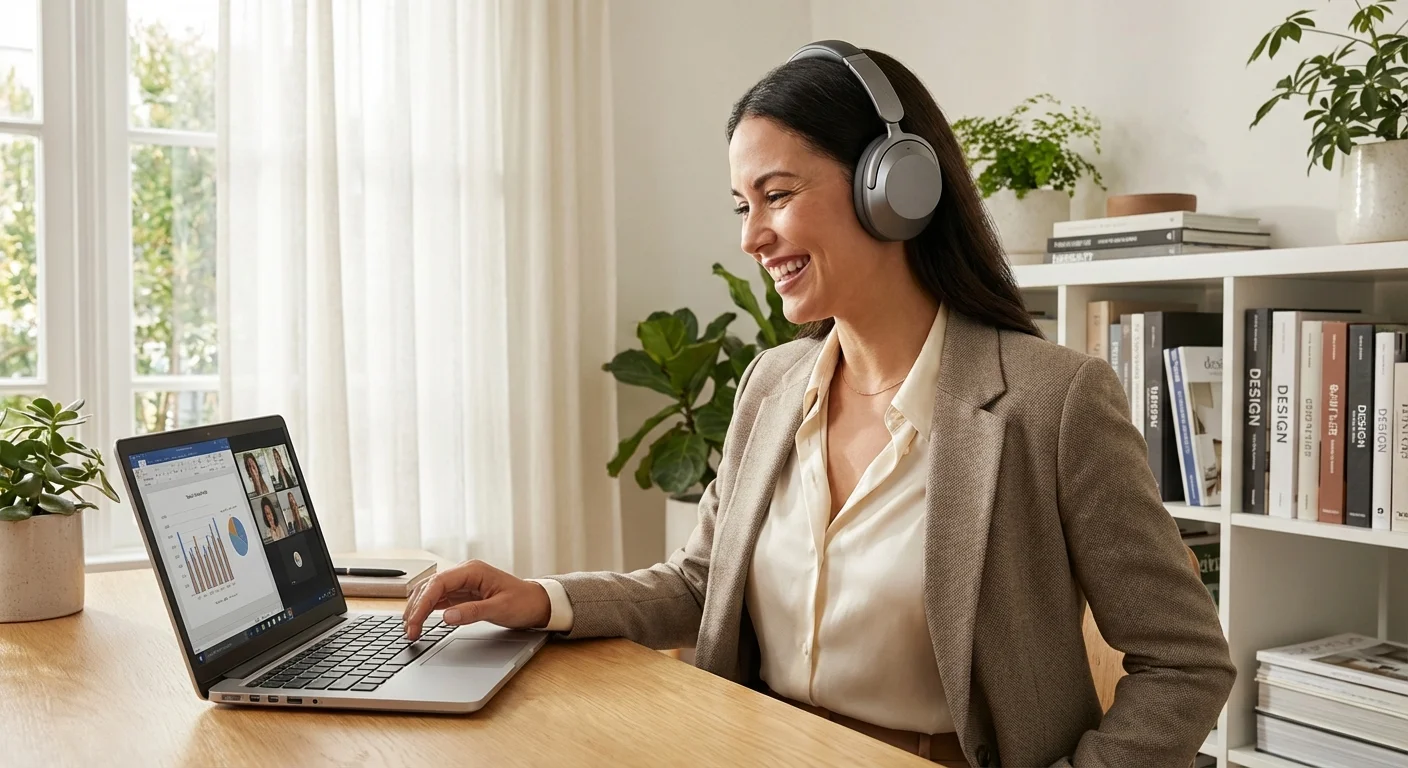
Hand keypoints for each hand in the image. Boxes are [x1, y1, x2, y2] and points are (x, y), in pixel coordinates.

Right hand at [401, 559, 550, 639]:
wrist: (537, 603)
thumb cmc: (523, 602)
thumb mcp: (500, 609)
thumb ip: (473, 612)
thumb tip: (446, 617)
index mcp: (473, 570)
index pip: (438, 583)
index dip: (422, 603)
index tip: (414, 623)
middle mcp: (464, 573)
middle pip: (430, 586)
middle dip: (416, 608)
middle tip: (409, 632)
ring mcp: (462, 582)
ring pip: (430, 592)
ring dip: (418, 608)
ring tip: (410, 629)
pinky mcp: (462, 593)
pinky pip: (439, 598)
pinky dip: (427, 609)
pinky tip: (420, 621)